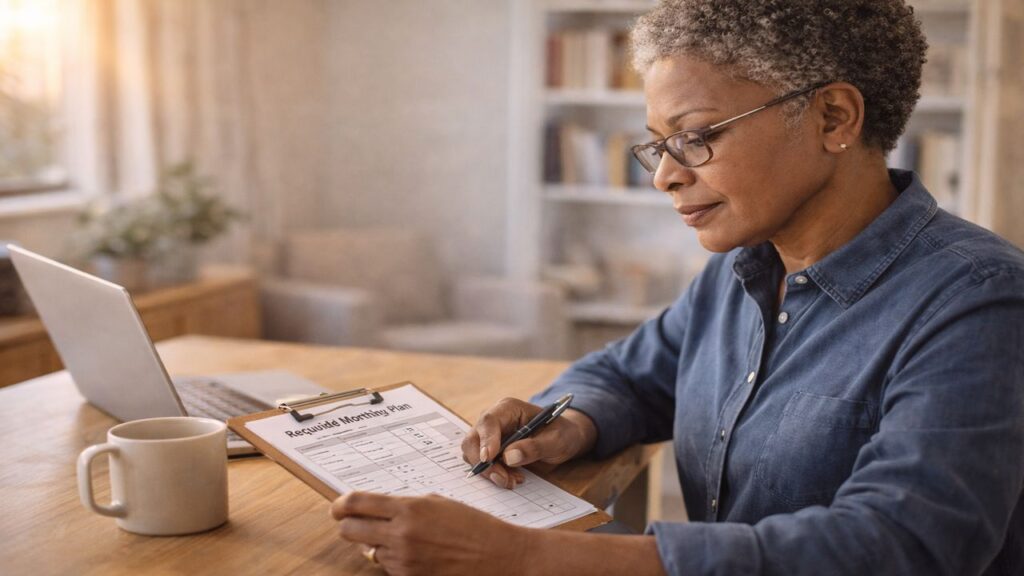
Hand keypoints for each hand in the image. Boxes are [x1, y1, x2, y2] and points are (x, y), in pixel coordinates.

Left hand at [331, 492, 529, 575]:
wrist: (499, 556)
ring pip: (371, 552)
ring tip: (407, 540)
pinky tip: (418, 555)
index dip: (340, 505)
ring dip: (379, 546)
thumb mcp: (439, 504)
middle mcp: (401, 535)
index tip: (337, 507)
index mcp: (409, 509)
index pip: (357, 503)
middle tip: (352, 524)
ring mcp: (404, 561)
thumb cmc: (474, 527)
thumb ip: (406, 506)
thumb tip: (379, 511)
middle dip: (348, 526)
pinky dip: (395, 561)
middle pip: (350, 530)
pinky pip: (389, 569)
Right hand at [461, 397, 596, 488]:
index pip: (489, 421)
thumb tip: (509, 457)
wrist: (565, 439)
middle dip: (485, 463)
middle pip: (473, 439)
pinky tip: (513, 477)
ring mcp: (490, 435)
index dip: (486, 440)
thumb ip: (534, 447)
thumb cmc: (562, 434)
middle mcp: (495, 419)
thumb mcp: (556, 440)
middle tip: (503, 479)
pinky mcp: (490, 450)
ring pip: (474, 455)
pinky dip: (494, 474)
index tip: (488, 459)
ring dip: (490, 471)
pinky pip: (483, 464)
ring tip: (514, 480)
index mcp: (509, 408)